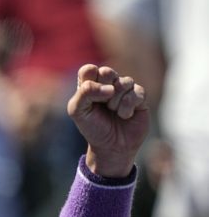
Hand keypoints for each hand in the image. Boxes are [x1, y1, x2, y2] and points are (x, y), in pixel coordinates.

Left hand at [67, 64, 148, 178]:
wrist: (111, 146)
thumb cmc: (93, 128)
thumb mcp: (77, 111)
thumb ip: (85, 93)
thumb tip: (110, 88)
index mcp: (90, 85)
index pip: (88, 70)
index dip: (89, 81)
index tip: (89, 96)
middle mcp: (108, 84)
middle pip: (107, 72)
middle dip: (103, 90)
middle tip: (102, 105)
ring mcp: (125, 89)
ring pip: (124, 82)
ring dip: (115, 102)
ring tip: (113, 112)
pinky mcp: (140, 96)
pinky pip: (136, 93)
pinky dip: (127, 107)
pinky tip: (125, 116)